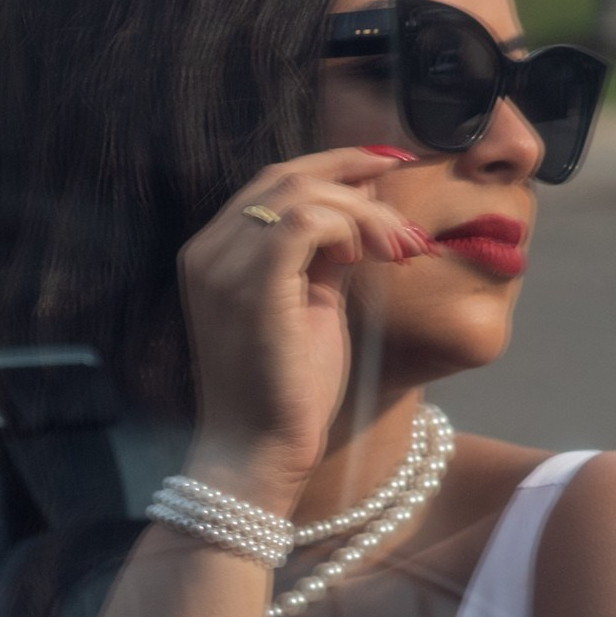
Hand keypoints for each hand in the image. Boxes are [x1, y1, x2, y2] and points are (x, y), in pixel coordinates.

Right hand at [176, 147, 428, 508]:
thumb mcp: (312, 303)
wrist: (260, 452)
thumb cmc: (290, 389)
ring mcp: (222, 267)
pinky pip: (304, 222)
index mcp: (216, 252)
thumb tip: (366, 206)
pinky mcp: (250, 287)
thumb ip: (327, 254)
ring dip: (365, 212)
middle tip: (407, 223)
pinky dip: (349, 228)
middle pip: (285, 176)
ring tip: (399, 250)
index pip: (274, 182)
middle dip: (358, 179)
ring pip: (300, 192)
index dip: (335, 164)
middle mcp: (208, 251)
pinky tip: (370, 258)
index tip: (391, 166)